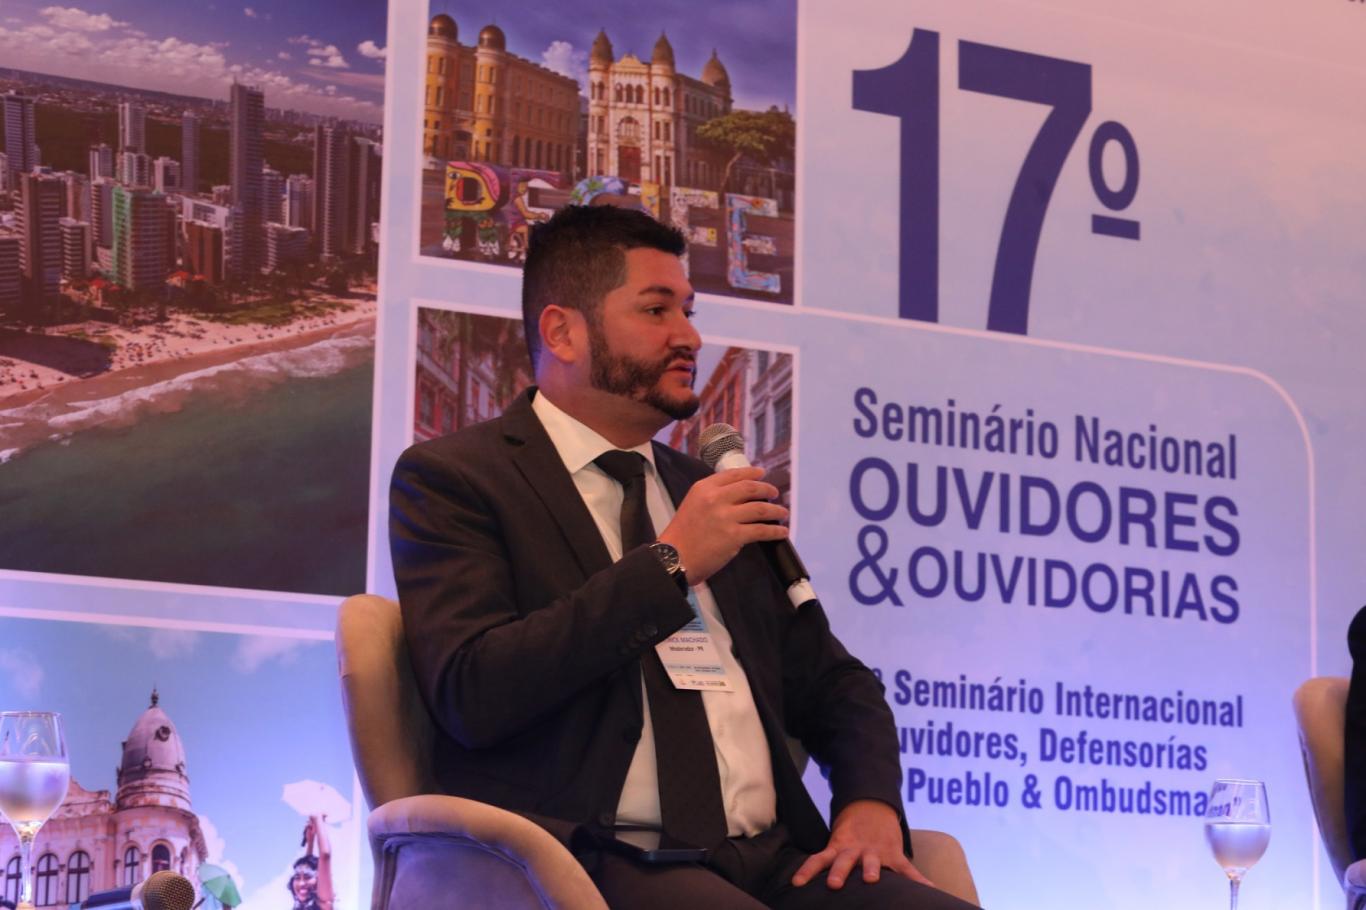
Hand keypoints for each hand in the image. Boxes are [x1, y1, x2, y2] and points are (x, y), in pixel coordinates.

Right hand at [657, 466, 787, 582]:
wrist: (674, 556)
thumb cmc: (681, 534)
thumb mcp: (692, 505)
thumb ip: (711, 497)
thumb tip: (737, 497)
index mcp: (704, 488)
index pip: (733, 474)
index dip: (751, 473)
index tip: (762, 474)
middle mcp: (716, 498)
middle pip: (750, 488)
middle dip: (767, 489)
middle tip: (774, 493)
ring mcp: (726, 517)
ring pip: (760, 508)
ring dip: (776, 510)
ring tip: (783, 513)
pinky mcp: (735, 536)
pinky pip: (761, 530)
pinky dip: (775, 531)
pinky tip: (782, 532)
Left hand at [790, 799, 933, 889]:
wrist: (872, 805)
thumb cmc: (851, 833)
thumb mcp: (837, 843)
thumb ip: (828, 861)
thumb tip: (802, 883)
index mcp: (838, 848)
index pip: (818, 859)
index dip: (807, 870)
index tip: (797, 883)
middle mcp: (855, 850)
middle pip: (844, 861)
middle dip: (839, 872)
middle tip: (833, 883)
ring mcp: (875, 852)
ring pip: (872, 862)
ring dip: (871, 870)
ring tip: (872, 880)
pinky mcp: (894, 853)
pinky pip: (906, 868)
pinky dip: (918, 880)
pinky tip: (930, 889)